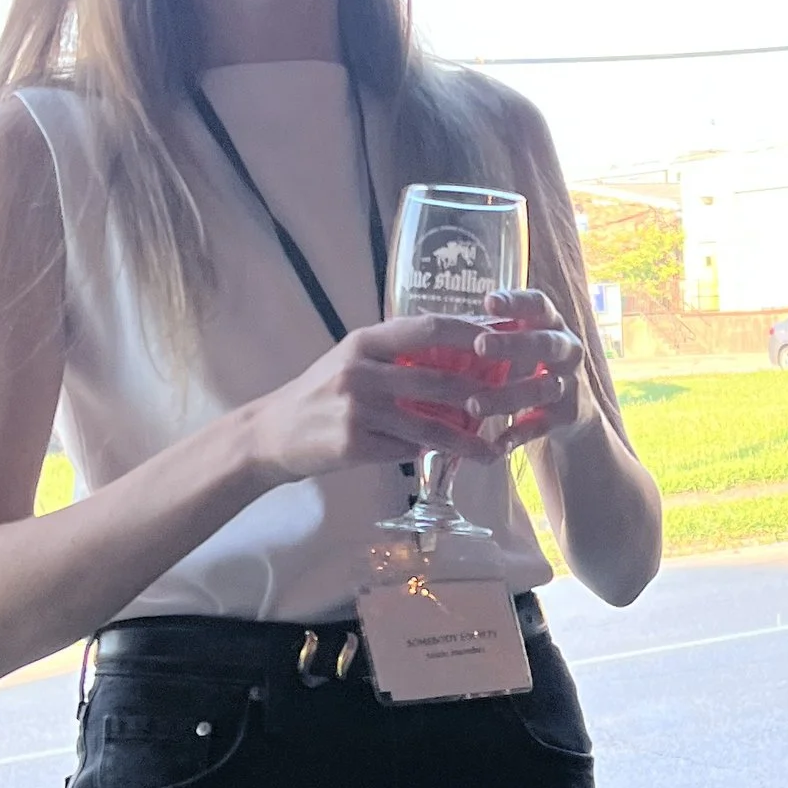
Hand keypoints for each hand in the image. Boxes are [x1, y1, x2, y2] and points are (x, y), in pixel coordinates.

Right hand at [244, 320, 485, 484]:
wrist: (273, 433)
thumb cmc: (323, 392)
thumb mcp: (354, 359)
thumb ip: (397, 354)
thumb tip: (461, 354)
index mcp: (364, 341)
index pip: (429, 329)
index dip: (471, 333)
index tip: (505, 340)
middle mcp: (360, 370)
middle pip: (438, 380)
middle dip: (482, 394)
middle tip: (513, 402)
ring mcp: (357, 409)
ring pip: (428, 426)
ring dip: (466, 441)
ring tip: (492, 451)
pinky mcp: (354, 444)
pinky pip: (405, 450)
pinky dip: (423, 453)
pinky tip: (440, 459)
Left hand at [455, 289, 582, 450]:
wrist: (574, 411)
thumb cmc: (531, 365)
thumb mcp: (520, 344)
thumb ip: (492, 335)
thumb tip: (433, 328)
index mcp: (551, 324)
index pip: (538, 304)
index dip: (516, 302)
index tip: (488, 302)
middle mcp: (567, 349)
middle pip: (545, 343)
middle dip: (513, 344)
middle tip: (480, 346)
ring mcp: (570, 382)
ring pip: (542, 388)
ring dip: (507, 397)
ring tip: (473, 405)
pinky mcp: (568, 415)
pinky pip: (541, 425)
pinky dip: (517, 435)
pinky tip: (494, 444)